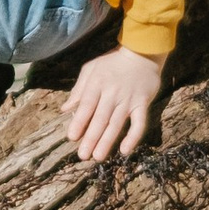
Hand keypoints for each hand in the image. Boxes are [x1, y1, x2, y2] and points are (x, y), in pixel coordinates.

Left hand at [62, 46, 161, 164]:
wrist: (142, 52)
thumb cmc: (112, 62)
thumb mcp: (91, 69)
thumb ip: (78, 89)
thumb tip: (65, 109)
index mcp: (97, 83)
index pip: (86, 106)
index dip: (79, 122)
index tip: (72, 137)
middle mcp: (112, 93)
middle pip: (100, 118)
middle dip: (91, 138)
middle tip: (83, 155)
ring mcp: (129, 100)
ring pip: (116, 124)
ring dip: (107, 142)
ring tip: (98, 157)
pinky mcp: (143, 104)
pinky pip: (139, 123)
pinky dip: (133, 137)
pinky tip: (125, 150)